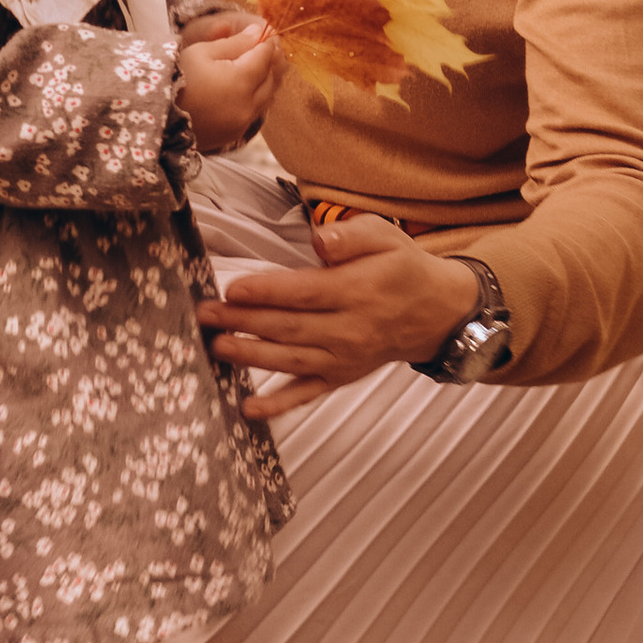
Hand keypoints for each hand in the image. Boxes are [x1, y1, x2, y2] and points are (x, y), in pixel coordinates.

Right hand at [177, 15, 282, 153]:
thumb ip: (235, 42)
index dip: (267, 42)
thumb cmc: (177, 79)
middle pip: (271, 78)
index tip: (266, 33)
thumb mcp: (202, 52)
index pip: (265, 56)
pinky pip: (256, 112)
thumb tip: (258, 33)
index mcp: (240, 81)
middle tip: (265, 48)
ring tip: (257, 66)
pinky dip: (257, 98)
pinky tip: (247, 88)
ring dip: (267, 80)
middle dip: (271, 61)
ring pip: (268, 97)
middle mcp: (248, 104)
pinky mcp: (235, 134)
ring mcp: (243, 122)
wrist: (157, 118)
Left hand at [201, 213, 480, 420]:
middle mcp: (349, 329)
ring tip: (217, 346)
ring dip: (249, 355)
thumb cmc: (401, 269)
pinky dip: (277, 404)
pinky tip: (249, 408)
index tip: (233, 288)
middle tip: (207, 314)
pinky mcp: (340, 376)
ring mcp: (343, 358)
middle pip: (289, 327)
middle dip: (243, 321)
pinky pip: (306, 394)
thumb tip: (320, 240)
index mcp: (357, 291)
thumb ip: (350, 235)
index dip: (267, 292)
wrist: (435, 313)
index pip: (304, 292)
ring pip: (290, 359)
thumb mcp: (385, 236)